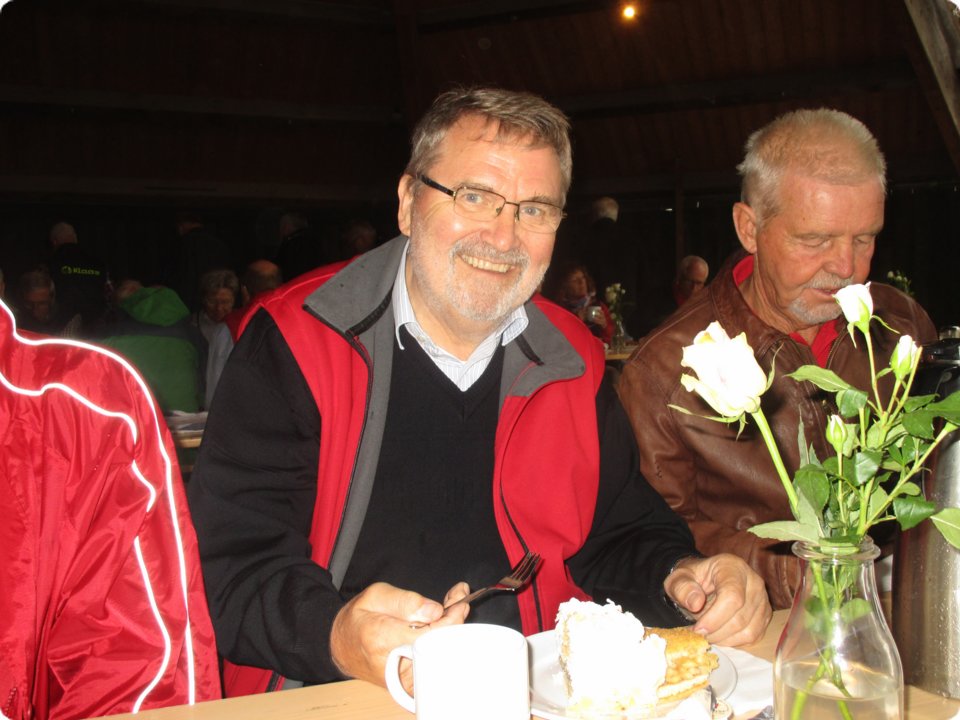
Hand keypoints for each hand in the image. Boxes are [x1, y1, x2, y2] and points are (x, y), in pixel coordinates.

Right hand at [330, 582, 469, 688]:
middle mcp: (391, 662)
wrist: (341, 646)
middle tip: (459, 601)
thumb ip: (405, 600)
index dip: (449, 619)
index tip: (460, 602)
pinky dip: (441, 644)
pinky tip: (440, 626)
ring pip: (437, 655)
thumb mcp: (376, 595)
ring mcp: (399, 677)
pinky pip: (432, 663)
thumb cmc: (358, 618)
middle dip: (453, 623)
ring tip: (450, 608)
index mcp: (380, 637)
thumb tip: (434, 611)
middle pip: (437, 647)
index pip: (428, 634)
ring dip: (448, 632)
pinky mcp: (406, 684)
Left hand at [663, 554, 770, 645]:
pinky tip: (719, 635)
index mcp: (733, 567)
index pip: (732, 596)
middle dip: (716, 632)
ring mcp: (763, 599)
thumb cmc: (691, 580)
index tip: (697, 629)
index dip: (715, 618)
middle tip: (698, 634)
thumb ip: (682, 588)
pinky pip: (753, 636)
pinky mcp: (764, 615)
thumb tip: (696, 603)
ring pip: (749, 631)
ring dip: (724, 639)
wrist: (702, 582)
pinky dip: (734, 642)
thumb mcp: (678, 579)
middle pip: (741, 617)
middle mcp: (754, 582)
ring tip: (707, 634)